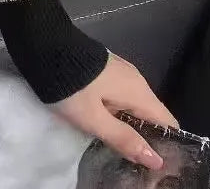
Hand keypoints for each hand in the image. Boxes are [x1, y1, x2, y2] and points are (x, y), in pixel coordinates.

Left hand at [53, 52, 179, 170]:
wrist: (41, 42)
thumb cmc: (69, 85)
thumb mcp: (93, 118)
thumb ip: (124, 139)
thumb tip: (157, 160)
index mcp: (139, 92)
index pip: (168, 124)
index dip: (167, 147)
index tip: (159, 167)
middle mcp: (135, 79)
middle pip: (150, 116)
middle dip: (145, 139)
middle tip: (135, 164)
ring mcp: (119, 72)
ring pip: (132, 106)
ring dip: (128, 126)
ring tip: (119, 149)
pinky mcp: (103, 69)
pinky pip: (118, 96)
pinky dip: (115, 112)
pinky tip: (103, 125)